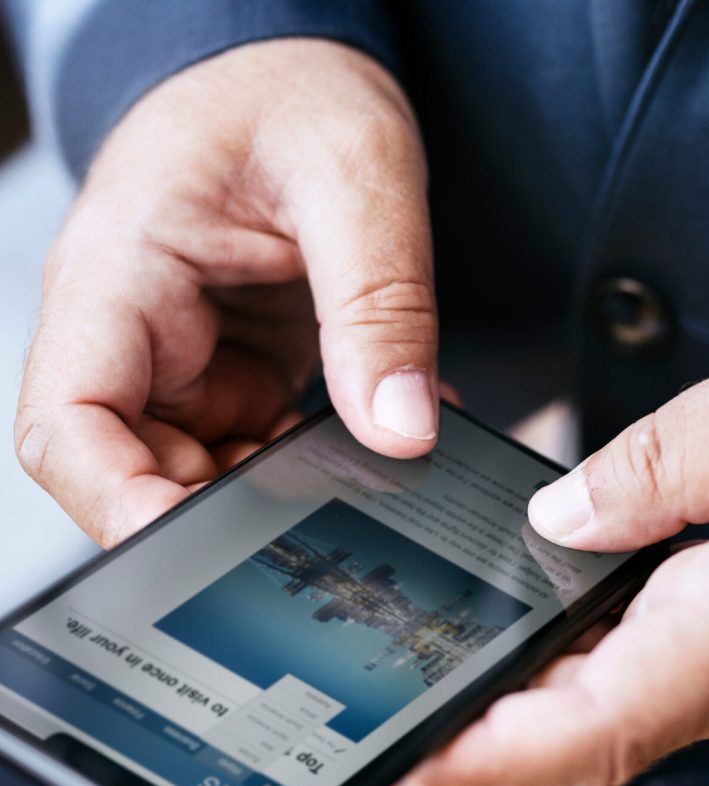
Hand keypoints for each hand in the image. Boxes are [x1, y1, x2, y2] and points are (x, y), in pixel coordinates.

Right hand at [16, 39, 436, 547]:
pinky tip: (368, 445)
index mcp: (121, 274)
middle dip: (220, 517)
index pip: (69, 424)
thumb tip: (401, 427)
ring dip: (278, 495)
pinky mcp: (233, 370)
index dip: (116, 505)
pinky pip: (255, 446)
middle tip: (320, 525)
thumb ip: (378, 303)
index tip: (192, 550)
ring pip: (201, 471)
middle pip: (137, 469)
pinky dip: (310, 463)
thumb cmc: (292, 92)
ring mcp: (186, 358)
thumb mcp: (355, 178)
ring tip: (358, 478)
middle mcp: (137, 330)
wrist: (294, 73)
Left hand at [390, 327, 708, 785]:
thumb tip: (557, 520)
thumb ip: (666, 459)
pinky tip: (503, 634)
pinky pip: (625, 680)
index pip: (598, 721)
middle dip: (461, 737)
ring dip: (497, 709)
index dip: (490, 752)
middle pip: (573, 734)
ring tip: (405, 670)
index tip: (405, 757)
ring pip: (592, 714)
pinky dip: (550, 672)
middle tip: (360, 709)